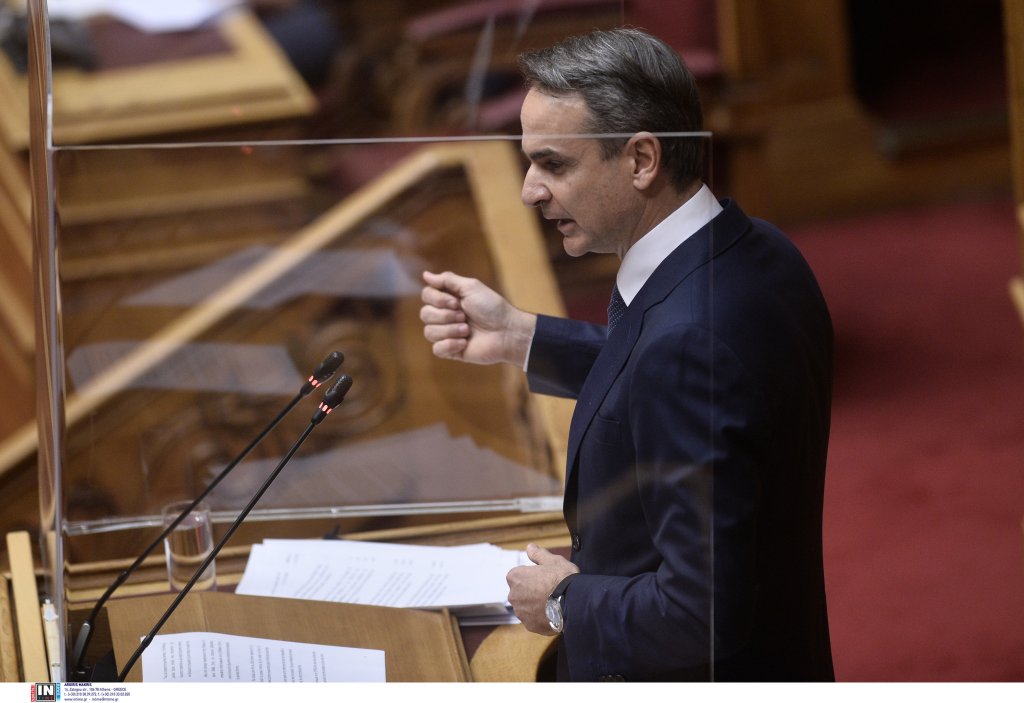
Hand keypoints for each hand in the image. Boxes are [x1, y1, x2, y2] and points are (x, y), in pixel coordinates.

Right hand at [420, 271, 535, 366]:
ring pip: (429, 332)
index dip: (438, 299)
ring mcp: (447, 334)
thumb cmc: (492, 308)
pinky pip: (436, 349)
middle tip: (465, 317)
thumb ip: (447, 280)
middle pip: (425, 314)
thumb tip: (425, 274)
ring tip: (468, 330)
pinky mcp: (451, 351)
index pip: (426, 295)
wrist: (506, 332)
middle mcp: (445, 316)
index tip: (457, 302)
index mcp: (448, 300)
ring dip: (450, 330)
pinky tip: (464, 343)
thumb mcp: (471, 287)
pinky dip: (450, 344)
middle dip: (446, 316)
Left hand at [506, 543, 578, 634]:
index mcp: (515, 577)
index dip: (532, 576)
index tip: (544, 577)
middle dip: (531, 591)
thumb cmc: (561, 578)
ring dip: (535, 605)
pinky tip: (553, 614)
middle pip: (521, 592)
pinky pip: (534, 620)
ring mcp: (521, 613)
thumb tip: (529, 547)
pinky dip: (541, 618)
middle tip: (549, 590)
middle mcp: (513, 596)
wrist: (573, 602)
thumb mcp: (552, 561)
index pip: (518, 575)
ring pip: (526, 607)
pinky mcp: (530, 626)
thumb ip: (538, 554)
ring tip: (553, 603)